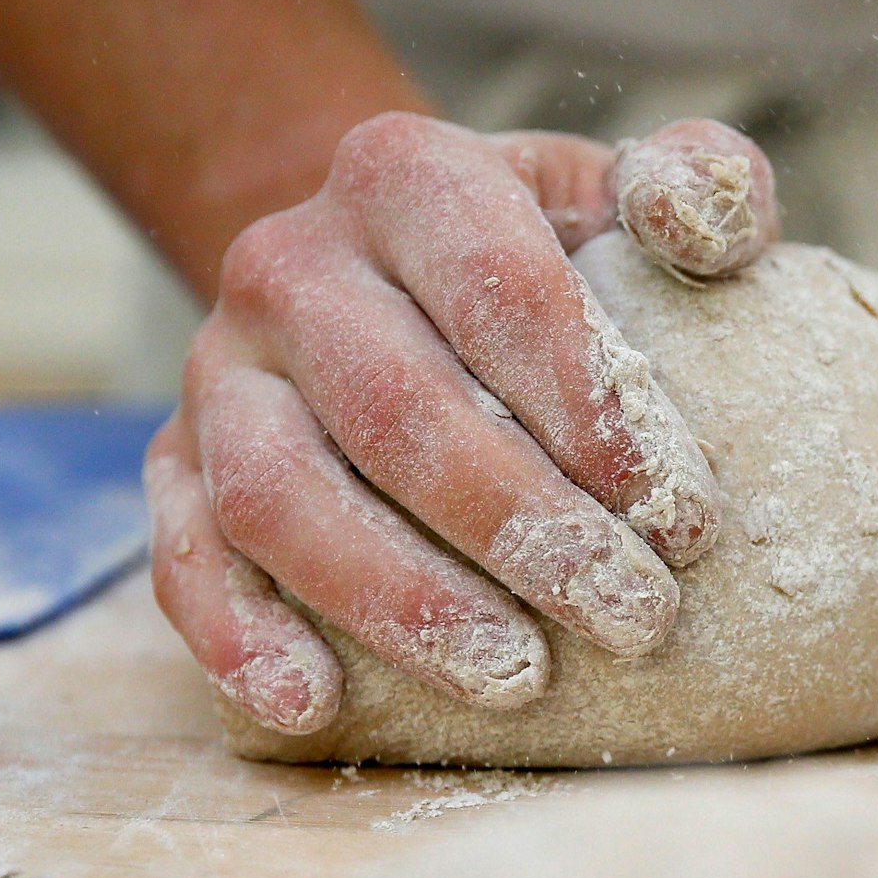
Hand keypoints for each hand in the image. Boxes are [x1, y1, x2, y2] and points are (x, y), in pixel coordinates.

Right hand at [144, 114, 777, 733]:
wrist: (382, 262)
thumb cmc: (535, 246)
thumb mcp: (614, 194)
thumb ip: (699, 186)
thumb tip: (703, 219)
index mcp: (407, 175)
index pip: (497, 290)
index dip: (587, 403)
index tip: (678, 511)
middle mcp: (291, 263)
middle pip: (398, 407)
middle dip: (523, 526)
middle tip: (635, 616)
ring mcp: (220, 369)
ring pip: (281, 494)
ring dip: (402, 598)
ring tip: (518, 678)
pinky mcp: (174, 461)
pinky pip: (186, 555)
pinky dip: (240, 635)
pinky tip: (315, 702)